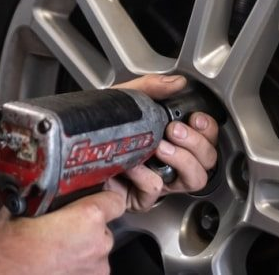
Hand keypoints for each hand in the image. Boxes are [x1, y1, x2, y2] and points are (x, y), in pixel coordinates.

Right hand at [0, 190, 125, 274]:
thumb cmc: (9, 252)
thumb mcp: (21, 210)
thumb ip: (40, 198)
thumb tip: (39, 189)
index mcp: (88, 218)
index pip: (115, 201)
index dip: (104, 198)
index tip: (94, 198)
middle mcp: (98, 244)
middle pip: (103, 228)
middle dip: (86, 227)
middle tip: (63, 229)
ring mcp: (96, 269)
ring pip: (96, 251)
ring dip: (82, 249)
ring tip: (57, 252)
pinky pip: (88, 270)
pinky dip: (77, 267)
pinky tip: (56, 266)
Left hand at [107, 75, 220, 211]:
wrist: (71, 148)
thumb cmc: (100, 127)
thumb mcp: (125, 99)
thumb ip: (151, 88)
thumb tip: (177, 82)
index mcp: (173, 138)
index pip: (206, 137)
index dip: (207, 129)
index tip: (195, 118)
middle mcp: (171, 161)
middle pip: (207, 160)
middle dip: (197, 143)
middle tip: (174, 130)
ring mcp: (159, 180)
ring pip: (194, 179)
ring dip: (183, 160)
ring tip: (161, 148)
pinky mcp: (141, 197)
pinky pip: (156, 190)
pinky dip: (146, 176)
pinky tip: (133, 165)